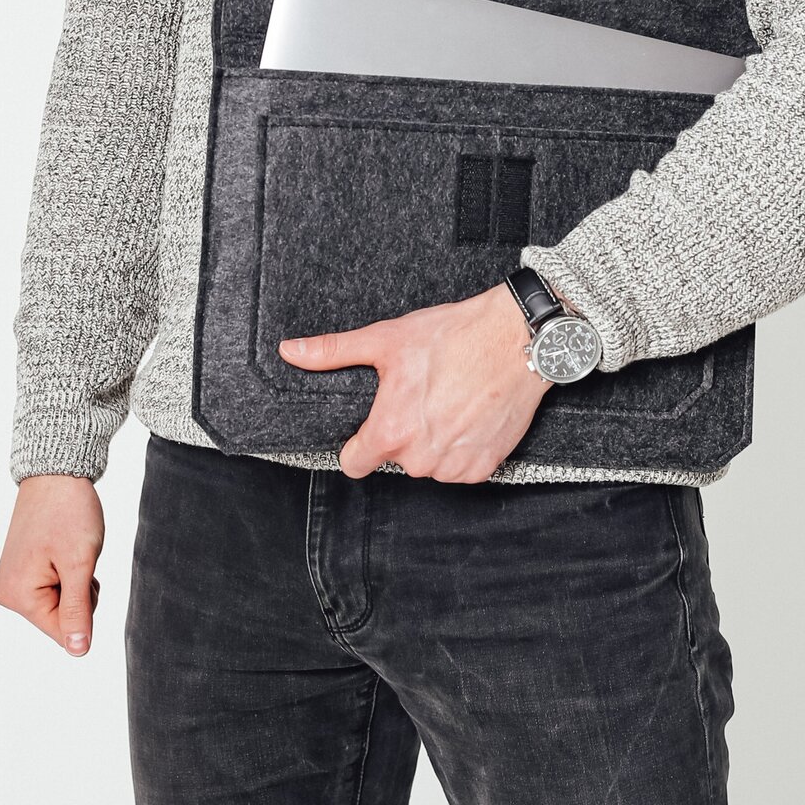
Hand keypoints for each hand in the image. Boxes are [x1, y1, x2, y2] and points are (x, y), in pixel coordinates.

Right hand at [0, 474, 105, 656]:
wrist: (56, 473)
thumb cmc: (69, 512)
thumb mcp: (80, 563)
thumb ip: (78, 610)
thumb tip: (78, 651)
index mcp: (17, 595)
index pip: (63, 630)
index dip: (85, 605)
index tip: (81, 571)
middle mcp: (6, 593)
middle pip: (59, 618)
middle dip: (79, 592)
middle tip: (76, 556)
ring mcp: (10, 581)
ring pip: (59, 603)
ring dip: (74, 582)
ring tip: (69, 549)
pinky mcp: (19, 570)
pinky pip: (52, 588)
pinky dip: (66, 573)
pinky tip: (62, 549)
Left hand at [277, 282, 553, 482]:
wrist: (515, 339)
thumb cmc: (452, 337)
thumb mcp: (387, 339)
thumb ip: (334, 352)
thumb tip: (290, 352)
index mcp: (391, 431)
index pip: (354, 464)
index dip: (358, 444)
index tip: (371, 425)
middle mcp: (421, 458)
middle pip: (396, 459)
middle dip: (402, 433)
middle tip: (421, 396)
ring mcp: (455, 465)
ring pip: (428, 465)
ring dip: (433, 442)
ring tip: (448, 400)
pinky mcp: (485, 467)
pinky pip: (459, 467)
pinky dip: (462, 448)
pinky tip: (469, 414)